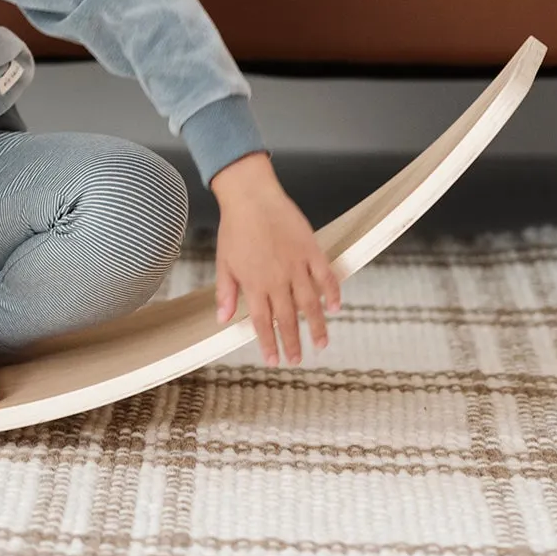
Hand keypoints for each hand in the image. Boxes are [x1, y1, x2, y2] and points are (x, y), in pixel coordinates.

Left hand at [210, 151, 340, 365]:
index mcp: (254, 283)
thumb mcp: (224, 262)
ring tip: (320, 344)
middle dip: (292, 342)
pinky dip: (332, 293)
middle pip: (288, 318)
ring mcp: (296, 265)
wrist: (251, 195)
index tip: (274, 360)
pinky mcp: (311, 250)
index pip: (262, 322)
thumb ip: (226, 292)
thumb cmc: (235, 227)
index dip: (269, 343)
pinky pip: (326, 277)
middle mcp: (276, 279)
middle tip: (297, 360)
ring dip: (316, 326)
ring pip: (310, 304)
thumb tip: (222, 319)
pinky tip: (334, 308)